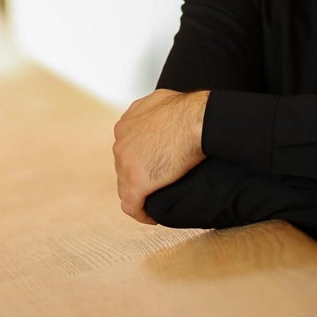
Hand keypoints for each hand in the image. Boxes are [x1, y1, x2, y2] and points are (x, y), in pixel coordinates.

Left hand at [113, 89, 207, 223]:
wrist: (196, 121)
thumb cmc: (187, 109)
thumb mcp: (160, 99)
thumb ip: (151, 109)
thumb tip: (157, 114)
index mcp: (125, 125)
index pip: (126, 149)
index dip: (138, 160)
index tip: (153, 168)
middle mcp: (120, 143)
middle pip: (124, 168)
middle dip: (138, 177)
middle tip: (156, 186)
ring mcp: (126, 163)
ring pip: (125, 187)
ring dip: (138, 195)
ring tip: (153, 204)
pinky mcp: (136, 182)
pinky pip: (132, 206)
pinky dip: (140, 213)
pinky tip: (152, 218)